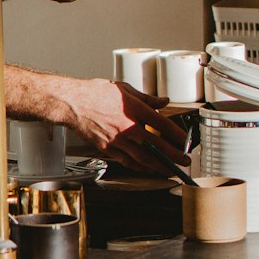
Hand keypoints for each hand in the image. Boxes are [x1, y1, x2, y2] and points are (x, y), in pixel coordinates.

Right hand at [62, 79, 188, 174]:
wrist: (72, 103)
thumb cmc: (95, 93)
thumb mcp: (125, 89)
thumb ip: (147, 98)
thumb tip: (163, 102)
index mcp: (134, 109)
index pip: (162, 125)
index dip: (177, 135)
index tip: (186, 141)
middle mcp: (127, 127)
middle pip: (156, 146)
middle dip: (174, 155)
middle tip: (185, 160)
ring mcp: (117, 140)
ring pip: (143, 159)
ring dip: (159, 166)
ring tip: (170, 169)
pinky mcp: (107, 149)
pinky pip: (127, 162)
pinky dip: (140, 167)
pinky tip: (148, 169)